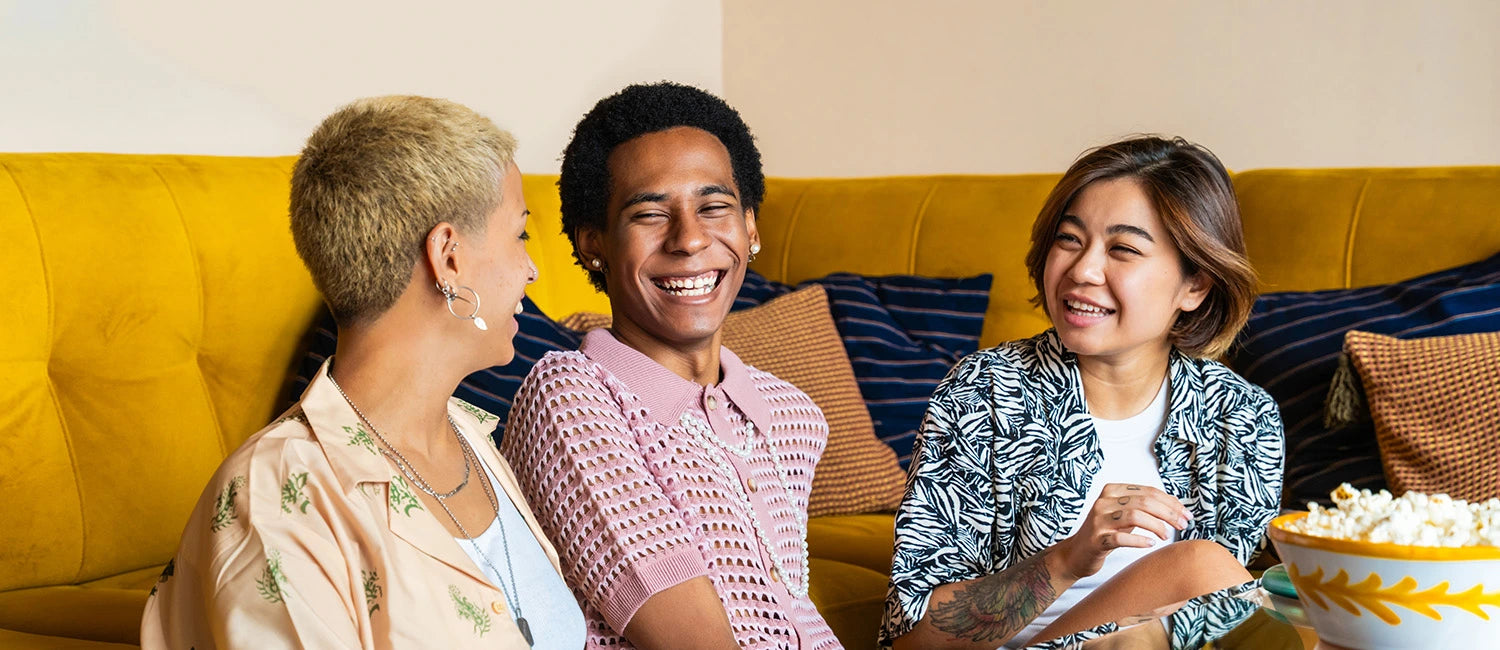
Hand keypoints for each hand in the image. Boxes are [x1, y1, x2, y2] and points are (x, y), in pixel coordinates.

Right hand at [1057, 484, 1191, 579]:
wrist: (1077, 553)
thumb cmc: (1107, 532)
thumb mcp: (1124, 514)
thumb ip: (1144, 507)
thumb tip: (1177, 506)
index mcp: (1112, 490)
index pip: (1148, 491)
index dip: (1171, 502)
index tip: (1187, 514)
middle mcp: (1103, 502)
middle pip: (1144, 502)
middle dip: (1169, 513)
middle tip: (1183, 525)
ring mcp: (1098, 520)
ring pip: (1134, 516)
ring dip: (1157, 526)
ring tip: (1167, 536)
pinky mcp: (1096, 539)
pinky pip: (1120, 538)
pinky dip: (1139, 540)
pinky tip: (1150, 543)